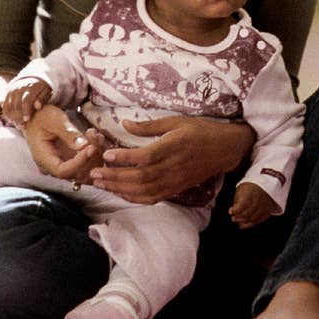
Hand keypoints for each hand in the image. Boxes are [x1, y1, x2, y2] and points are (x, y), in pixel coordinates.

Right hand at [1, 78, 52, 127]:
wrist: (31, 78)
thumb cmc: (41, 88)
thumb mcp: (45, 91)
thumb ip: (42, 99)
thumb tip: (38, 106)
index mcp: (30, 87)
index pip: (26, 100)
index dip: (25, 111)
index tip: (27, 119)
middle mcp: (19, 88)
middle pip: (16, 105)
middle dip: (18, 117)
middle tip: (22, 127)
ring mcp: (12, 91)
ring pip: (9, 106)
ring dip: (12, 117)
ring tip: (18, 126)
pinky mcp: (7, 94)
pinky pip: (4, 106)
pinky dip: (7, 114)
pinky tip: (12, 121)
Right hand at [23, 104, 98, 180]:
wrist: (38, 117)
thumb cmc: (43, 116)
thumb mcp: (52, 119)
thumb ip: (67, 132)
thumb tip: (83, 146)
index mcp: (43, 159)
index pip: (63, 171)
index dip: (80, 163)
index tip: (92, 148)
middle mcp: (54, 168)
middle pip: (77, 174)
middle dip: (91, 158)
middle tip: (95, 137)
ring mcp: (65, 166)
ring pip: (86, 172)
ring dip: (96, 156)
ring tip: (95, 134)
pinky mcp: (73, 162)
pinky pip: (89, 166)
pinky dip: (97, 155)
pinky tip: (96, 138)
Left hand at [89, 116, 254, 203]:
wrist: (224, 149)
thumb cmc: (200, 130)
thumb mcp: (176, 121)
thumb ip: (149, 126)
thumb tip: (125, 124)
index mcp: (174, 146)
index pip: (145, 157)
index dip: (125, 158)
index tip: (107, 154)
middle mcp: (173, 167)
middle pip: (140, 177)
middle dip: (115, 177)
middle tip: (94, 173)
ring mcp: (175, 181)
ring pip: (144, 191)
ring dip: (120, 189)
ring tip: (101, 183)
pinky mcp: (176, 189)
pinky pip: (152, 198)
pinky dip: (134, 198)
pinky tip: (120, 192)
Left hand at [229, 182, 277, 228]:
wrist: (265, 182)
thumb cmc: (250, 186)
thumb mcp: (241, 189)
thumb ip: (237, 200)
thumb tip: (234, 210)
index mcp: (250, 194)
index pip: (241, 206)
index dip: (235, 210)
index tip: (230, 211)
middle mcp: (257, 201)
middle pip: (247, 214)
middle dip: (239, 218)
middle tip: (234, 218)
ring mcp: (263, 207)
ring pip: (253, 218)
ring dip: (244, 222)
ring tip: (239, 222)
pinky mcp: (267, 210)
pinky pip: (259, 220)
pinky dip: (252, 223)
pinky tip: (246, 224)